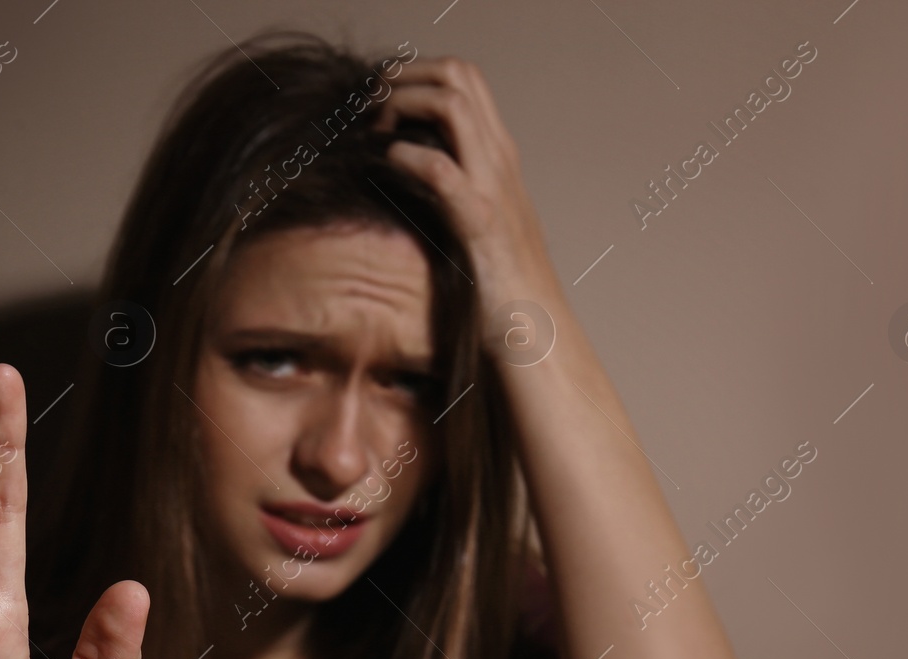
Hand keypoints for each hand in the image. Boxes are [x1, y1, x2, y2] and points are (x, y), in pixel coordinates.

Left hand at [373, 57, 564, 334]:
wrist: (538, 334)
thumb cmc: (500, 287)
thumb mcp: (476, 223)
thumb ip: (452, 191)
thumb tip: (404, 171)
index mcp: (499, 157)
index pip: (465, 79)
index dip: (418, 74)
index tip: (380, 102)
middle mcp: (500, 160)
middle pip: (459, 74)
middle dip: (406, 76)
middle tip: (369, 106)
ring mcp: (494, 187)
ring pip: (451, 103)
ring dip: (402, 104)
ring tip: (373, 131)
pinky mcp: (480, 223)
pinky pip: (439, 168)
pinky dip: (405, 157)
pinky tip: (386, 167)